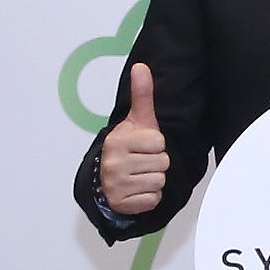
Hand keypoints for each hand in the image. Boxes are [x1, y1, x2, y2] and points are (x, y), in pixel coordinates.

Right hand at [99, 63, 168, 217]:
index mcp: (118, 140)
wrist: (107, 178)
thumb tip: (141, 66)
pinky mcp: (122, 203)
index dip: (156, 144)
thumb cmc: (128, 147)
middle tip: (142, 161)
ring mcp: (116, 184)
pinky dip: (149, 196)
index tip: (144, 145)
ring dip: (154, 179)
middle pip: (162, 162)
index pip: (159, 142)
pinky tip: (137, 189)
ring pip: (159, 181)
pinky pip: (153, 199)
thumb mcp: (136, 120)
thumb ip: (142, 94)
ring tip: (140, 174)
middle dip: (156, 162)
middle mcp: (114, 162)